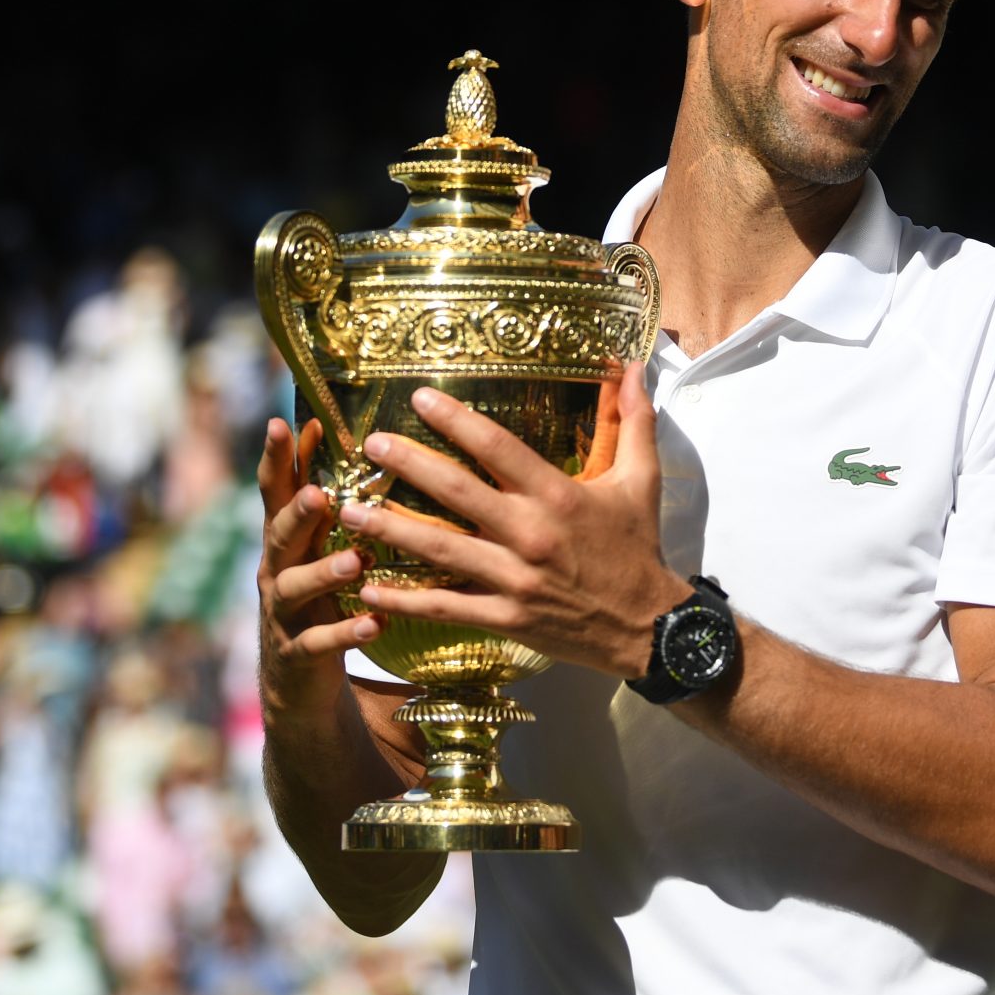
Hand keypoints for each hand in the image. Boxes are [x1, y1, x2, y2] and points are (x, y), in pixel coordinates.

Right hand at [256, 415, 381, 710]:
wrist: (295, 683)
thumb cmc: (317, 597)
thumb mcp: (316, 548)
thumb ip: (327, 503)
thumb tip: (346, 437)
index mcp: (284, 539)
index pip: (275, 491)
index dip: (276, 459)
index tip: (282, 423)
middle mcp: (277, 570)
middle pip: (279, 535)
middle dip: (298, 513)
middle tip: (319, 494)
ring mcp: (283, 613)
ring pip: (295, 588)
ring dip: (324, 573)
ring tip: (355, 562)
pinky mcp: (297, 654)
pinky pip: (318, 643)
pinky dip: (345, 633)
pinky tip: (373, 624)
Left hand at [340, 365, 682, 677]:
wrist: (647, 627)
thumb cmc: (638, 548)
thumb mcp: (642, 481)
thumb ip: (634, 422)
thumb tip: (631, 366)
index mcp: (557, 495)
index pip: (497, 447)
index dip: (455, 420)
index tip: (419, 397)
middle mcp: (530, 533)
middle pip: (456, 492)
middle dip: (408, 465)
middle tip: (370, 445)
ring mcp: (513, 579)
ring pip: (439, 550)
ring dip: (389, 529)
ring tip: (347, 511)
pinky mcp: (504, 617)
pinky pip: (445, 608)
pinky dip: (404, 601)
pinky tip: (368, 591)